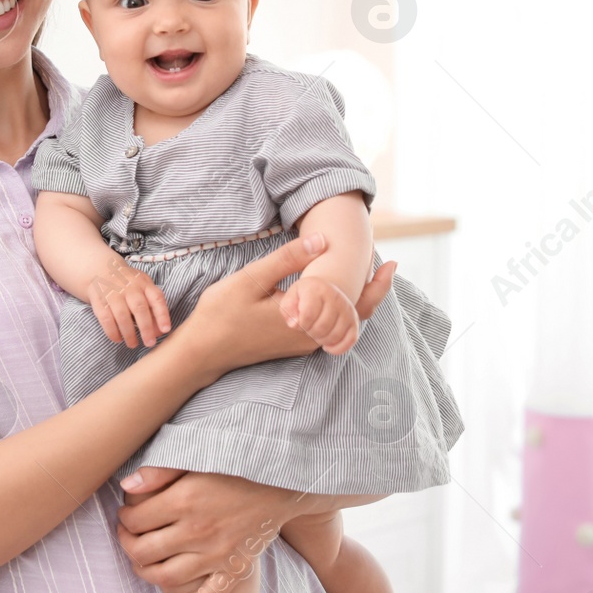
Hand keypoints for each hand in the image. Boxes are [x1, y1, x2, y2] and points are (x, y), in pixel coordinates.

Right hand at [87, 257, 170, 347]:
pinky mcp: (99, 300)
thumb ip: (153, 309)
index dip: (162, 314)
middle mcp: (129, 287)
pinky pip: (106, 318)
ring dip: (129, 333)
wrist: (100, 270)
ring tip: (133, 344)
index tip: (166, 330)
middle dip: (146, 328)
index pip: (156, 298)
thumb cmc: (129, 285)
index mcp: (144, 284)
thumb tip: (161, 332)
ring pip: (122, 315)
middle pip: (139, 308)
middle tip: (150, 343)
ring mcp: (113, 293)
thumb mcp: (144, 290)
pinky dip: (112, 331)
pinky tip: (118, 339)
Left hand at [115, 467, 315, 592]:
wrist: (284, 485)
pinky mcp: (233, 570)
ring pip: (165, 577)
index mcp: (185, 500)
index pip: (136, 520)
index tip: (125, 514)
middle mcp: (198, 531)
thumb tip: (125, 486)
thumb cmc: (237, 468)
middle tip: (126, 537)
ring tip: (140, 561)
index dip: (124, 518)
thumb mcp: (197, 460)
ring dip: (144, 572)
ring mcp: (216, 555)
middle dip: (127, 545)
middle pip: (144, 551)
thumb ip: (160, 472)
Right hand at [178, 233, 396, 379]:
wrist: (201, 352)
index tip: (390, 262)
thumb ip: (287, 260)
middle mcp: (313, 337)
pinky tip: (336, 289)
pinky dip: (339, 306)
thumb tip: (322, 240)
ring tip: (366, 272)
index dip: (377, 283)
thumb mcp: (252, 279)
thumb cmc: (222, 314)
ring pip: (343, 321)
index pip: (356, 303)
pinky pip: (329, 325)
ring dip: (356, 297)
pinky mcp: (296, 343)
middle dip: (372, 288)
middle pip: (356, 314)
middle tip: (385, 262)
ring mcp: (305, 343)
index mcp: (308, 321)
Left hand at [278, 277, 359, 354]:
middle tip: (308, 328)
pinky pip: (350, 341)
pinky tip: (327, 346)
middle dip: (310, 333)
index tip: (299, 322)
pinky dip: (337, 349)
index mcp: (318, 289)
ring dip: (321, 341)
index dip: (300, 325)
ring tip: (316, 333)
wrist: (324, 291)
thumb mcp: (291, 298)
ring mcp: (348, 309)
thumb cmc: (304, 297)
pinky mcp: (354, 321)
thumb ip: (287, 309)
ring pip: (334, 336)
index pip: (308, 315)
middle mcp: (336, 297)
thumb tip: (295, 324)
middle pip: (321, 328)